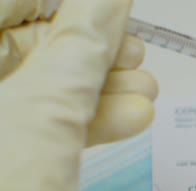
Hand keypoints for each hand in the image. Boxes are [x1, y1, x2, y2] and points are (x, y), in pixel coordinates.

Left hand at [0, 0, 156, 190]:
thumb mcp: (37, 134)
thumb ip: (76, 56)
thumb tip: (107, 4)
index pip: (5, 4)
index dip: (64, 3)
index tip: (111, 8)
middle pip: (16, 44)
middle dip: (85, 47)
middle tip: (132, 51)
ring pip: (32, 88)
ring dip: (97, 88)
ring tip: (143, 92)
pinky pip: (36, 128)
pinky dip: (84, 122)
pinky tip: (128, 119)